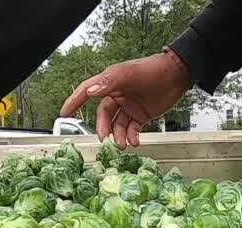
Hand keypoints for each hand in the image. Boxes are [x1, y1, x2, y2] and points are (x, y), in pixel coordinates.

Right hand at [60, 51, 191, 147]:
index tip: (63, 113)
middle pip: (104, 115)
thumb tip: (91, 91)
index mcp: (110, 82)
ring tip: (124, 144)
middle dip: (104, 129)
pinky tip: (135, 142)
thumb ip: (108, 82)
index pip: (87, 92)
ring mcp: (129, 106)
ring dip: (119, 136)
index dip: (74, 102)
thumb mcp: (128, 73)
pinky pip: (131, 129)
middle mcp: (117, 95)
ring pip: (117, 125)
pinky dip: (131, 137)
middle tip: (106, 139)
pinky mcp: (141, 115)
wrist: (178, 75)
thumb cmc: (152, 69)